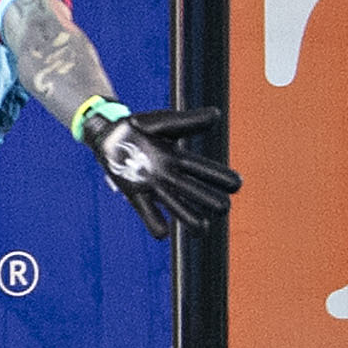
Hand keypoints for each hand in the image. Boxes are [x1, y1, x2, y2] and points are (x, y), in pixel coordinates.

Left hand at [79, 102, 239, 239]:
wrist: (110, 134)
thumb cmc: (140, 127)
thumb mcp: (164, 122)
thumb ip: (188, 121)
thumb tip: (217, 115)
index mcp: (179, 159)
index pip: (204, 170)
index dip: (221, 177)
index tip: (237, 184)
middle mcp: (170, 176)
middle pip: (195, 191)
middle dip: (210, 200)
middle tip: (223, 207)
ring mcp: (154, 187)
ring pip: (176, 205)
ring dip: (189, 217)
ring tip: (202, 228)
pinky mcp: (135, 194)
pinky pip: (147, 211)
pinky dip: (155, 222)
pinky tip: (163, 231)